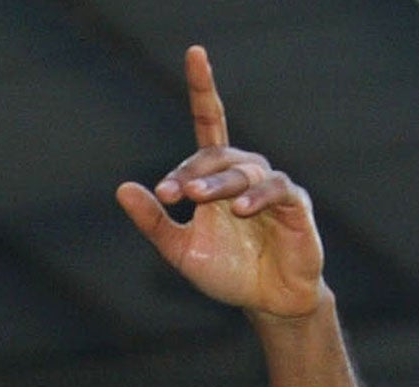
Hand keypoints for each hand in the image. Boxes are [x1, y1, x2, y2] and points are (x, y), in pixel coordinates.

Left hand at [115, 46, 325, 319]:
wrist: (266, 301)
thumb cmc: (226, 271)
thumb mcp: (179, 249)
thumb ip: (154, 221)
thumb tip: (123, 188)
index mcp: (216, 176)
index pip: (210, 122)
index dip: (203, 88)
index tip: (195, 54)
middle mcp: (244, 173)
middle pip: (218, 155)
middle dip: (192, 172)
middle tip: (170, 194)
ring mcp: (271, 187)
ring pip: (244, 171)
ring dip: (218, 183)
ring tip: (200, 199)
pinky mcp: (295, 205)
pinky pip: (276, 189)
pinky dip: (256, 197)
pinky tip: (239, 210)